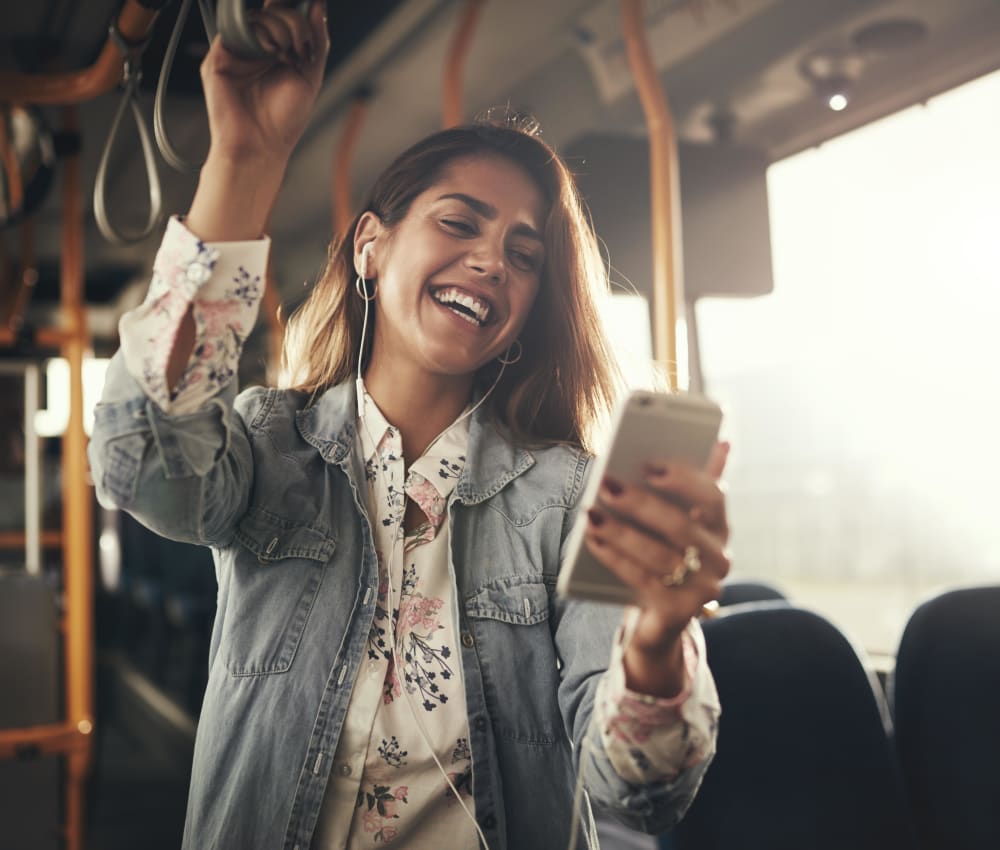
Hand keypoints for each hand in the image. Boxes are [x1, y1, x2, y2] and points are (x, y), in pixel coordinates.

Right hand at [201, 0, 329, 164]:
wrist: (261, 147)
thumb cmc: (283, 121)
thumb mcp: (311, 77)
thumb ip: (317, 42)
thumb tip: (319, 7)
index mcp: (273, 52)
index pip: (281, 15)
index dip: (295, 11)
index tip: (312, 10)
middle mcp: (253, 50)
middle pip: (269, 12)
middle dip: (292, 21)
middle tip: (300, 48)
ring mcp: (235, 53)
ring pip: (254, 18)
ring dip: (278, 28)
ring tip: (286, 56)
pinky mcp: (218, 60)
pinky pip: (234, 31)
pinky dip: (258, 36)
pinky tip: (270, 54)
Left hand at [584, 441, 730, 695]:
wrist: (660, 618)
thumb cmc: (666, 555)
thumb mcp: (678, 520)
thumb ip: (690, 485)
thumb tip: (721, 442)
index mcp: (719, 527)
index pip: (713, 496)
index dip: (683, 479)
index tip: (649, 464)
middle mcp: (719, 558)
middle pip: (681, 526)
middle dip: (641, 503)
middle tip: (606, 485)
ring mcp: (703, 588)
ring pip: (660, 556)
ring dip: (622, 532)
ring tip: (592, 514)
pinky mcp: (680, 612)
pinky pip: (644, 581)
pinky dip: (616, 559)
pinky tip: (593, 541)